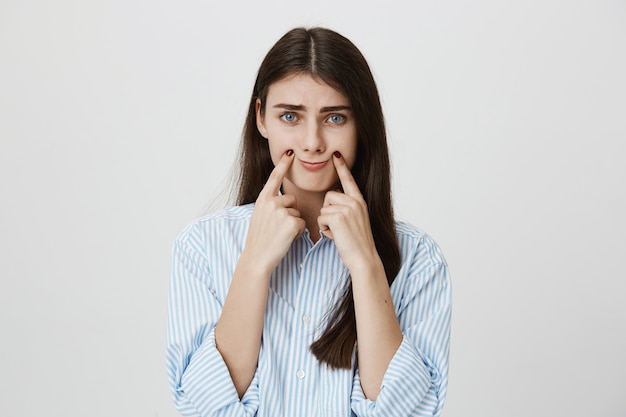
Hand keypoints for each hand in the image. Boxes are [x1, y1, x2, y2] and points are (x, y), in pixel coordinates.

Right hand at [242, 150, 305, 273]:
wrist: (257, 256)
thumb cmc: (259, 239)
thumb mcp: (259, 215)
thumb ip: (268, 202)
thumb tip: (273, 187)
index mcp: (263, 199)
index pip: (275, 177)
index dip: (283, 164)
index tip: (290, 152)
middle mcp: (271, 202)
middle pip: (292, 199)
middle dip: (290, 212)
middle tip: (278, 227)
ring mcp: (281, 211)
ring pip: (297, 212)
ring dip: (293, 223)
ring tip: (280, 233)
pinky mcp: (292, 221)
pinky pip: (302, 222)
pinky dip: (297, 232)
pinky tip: (286, 238)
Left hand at [317, 152, 379, 271]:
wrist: (364, 258)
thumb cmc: (357, 243)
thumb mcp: (356, 220)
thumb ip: (347, 208)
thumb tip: (332, 201)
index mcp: (360, 201)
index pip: (349, 180)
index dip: (342, 167)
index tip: (337, 154)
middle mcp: (355, 202)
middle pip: (329, 196)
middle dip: (328, 211)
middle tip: (339, 227)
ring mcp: (348, 208)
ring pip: (324, 208)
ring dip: (326, 222)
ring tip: (338, 233)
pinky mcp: (339, 217)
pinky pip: (321, 218)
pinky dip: (324, 229)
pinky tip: (335, 236)